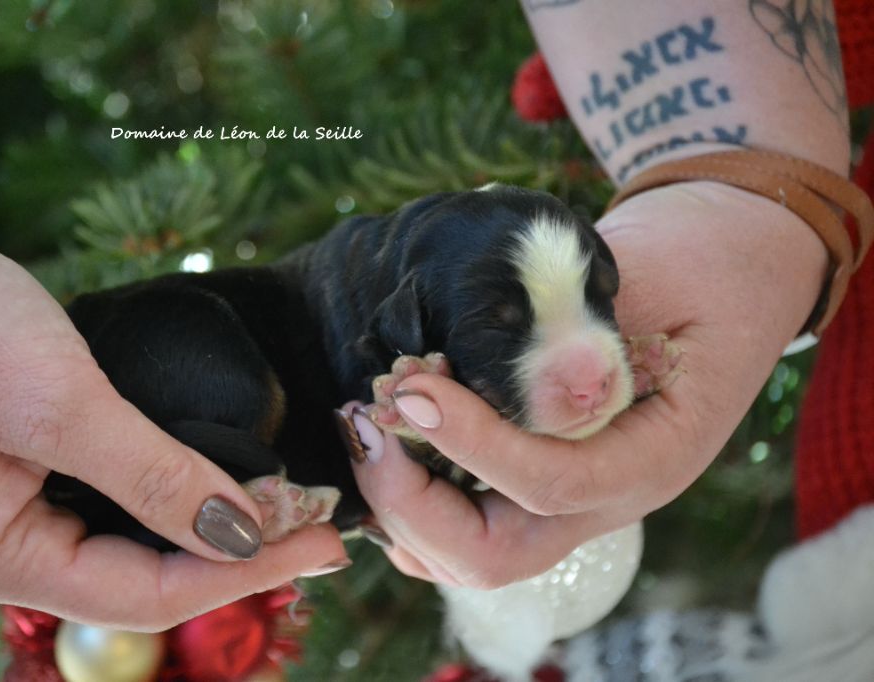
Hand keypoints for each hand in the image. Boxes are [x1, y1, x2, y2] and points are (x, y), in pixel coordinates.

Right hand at [0, 86, 344, 629]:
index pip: (146, 595)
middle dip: (231, 557)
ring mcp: (2, 510)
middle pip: (137, 580)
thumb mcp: (64, 405)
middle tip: (314, 531)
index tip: (322, 543)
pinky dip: (164, 496)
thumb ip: (156, 477)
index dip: (244, 573)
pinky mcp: (14, 468)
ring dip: (202, 529)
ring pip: (125, 544)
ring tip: (282, 512)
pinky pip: (104, 504)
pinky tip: (212, 482)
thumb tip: (241, 534)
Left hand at [348, 181, 826, 587]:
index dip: (473, 443)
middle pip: (491, 557)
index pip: (550, 484)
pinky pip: (458, 527)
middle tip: (369, 422)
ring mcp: (563, 502)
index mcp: (650, 459)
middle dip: (413, 501)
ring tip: (364, 426)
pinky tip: (380, 446)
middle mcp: (602, 501)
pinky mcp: (529, 484)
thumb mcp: (654, 284)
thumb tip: (467, 367)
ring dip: (398, 506)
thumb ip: (576, 334)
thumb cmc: (699, 268)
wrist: (722, 273)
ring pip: (464, 556)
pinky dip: (408, 506)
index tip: (415, 388)